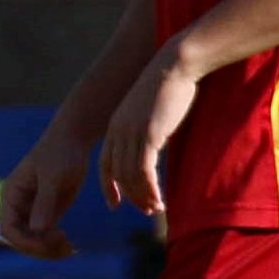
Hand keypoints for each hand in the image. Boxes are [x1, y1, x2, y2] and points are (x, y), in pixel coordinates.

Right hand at [0, 122, 95, 258]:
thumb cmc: (61, 154)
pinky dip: (56, 245)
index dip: (25, 242)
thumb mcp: (53, 178)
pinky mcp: (47, 213)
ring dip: (49, 250)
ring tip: (71, 249)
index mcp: (11, 195)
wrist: (74, 141)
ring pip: (32, 241)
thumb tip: (36, 230)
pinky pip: (45, 237)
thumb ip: (44, 203)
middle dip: (40, 248)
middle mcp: (17, 205)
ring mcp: (31, 210)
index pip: (7, 229)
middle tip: (67, 248)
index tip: (50, 242)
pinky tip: (72, 246)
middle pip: (20, 239)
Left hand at [102, 48, 201, 218]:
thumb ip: (147, 131)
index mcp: (116, 127)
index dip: (109, 185)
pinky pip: (145, 171)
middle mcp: (118, 132)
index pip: (105, 163)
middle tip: (145, 211)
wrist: (172, 67)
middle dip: (130, 195)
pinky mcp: (148, 135)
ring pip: (131, 175)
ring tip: (155, 209)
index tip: (114, 204)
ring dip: (143, 196)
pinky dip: (150, 189)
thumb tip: (154, 146)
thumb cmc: (168, 88)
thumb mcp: (150, 113)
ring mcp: (132, 133)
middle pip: (118, 173)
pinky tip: (159, 200)